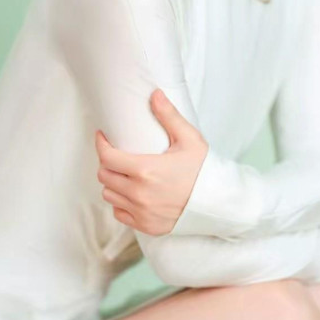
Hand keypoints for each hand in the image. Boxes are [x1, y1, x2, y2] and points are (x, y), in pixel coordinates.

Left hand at [95, 88, 208, 235]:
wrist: (218, 203)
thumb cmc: (204, 170)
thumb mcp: (190, 139)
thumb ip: (169, 116)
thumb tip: (154, 94)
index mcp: (146, 170)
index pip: (107, 157)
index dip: (101, 144)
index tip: (103, 136)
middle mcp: (139, 194)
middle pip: (104, 176)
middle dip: (107, 163)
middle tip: (117, 154)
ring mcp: (141, 212)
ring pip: (109, 195)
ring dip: (113, 183)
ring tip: (125, 174)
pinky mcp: (146, 226)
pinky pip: (120, 213)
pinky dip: (121, 203)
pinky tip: (133, 193)